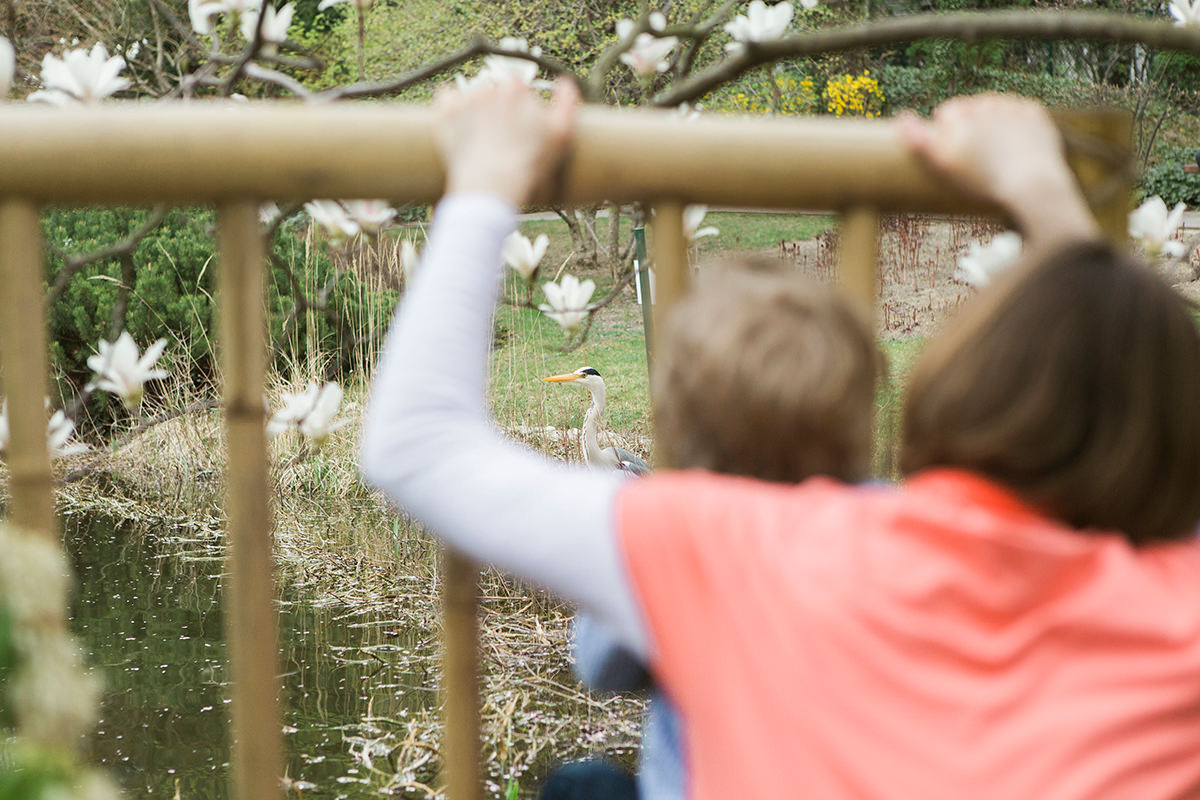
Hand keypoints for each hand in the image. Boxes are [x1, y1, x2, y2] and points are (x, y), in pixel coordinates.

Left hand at [433, 78, 578, 207]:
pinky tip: (462, 127)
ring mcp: (465, 99)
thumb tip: (565, 81)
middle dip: (499, 107)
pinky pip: (447, 99)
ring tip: (483, 138)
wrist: (492, 186)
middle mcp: (489, 87)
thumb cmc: (529, 163)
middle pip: (495, 91)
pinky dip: (453, 109)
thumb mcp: (561, 133)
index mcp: (515, 88)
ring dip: (477, 109)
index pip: (518, 85)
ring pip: (473, 96)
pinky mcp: (446, 113)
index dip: (521, 103)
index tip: (521, 123)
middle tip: (503, 135)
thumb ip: (567, 102)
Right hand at [897, 94, 1098, 242]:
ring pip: (994, 107)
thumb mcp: (943, 165)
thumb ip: (918, 140)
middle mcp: (983, 103)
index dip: (946, 133)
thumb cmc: (982, 181)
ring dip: (992, 122)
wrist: (1031, 184)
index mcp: (959, 114)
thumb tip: (901, 118)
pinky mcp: (1033, 111)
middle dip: (969, 125)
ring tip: (995, 152)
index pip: (945, 112)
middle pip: (969, 108)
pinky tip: (1015, 144)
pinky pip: (1020, 111)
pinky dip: (1016, 124)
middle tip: (975, 156)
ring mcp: (1010, 105)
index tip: (954, 153)